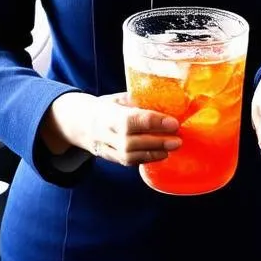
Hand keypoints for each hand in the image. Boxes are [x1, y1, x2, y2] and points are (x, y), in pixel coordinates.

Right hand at [40, 91, 181, 165]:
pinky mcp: (112, 158)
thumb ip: (139, 100)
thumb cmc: (107, 107)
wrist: (82, 124)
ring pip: (131, 155)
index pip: (132, 120)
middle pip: (132, 141)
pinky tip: (162, 154)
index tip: (173, 123)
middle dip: (157, 141)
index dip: (154, 122)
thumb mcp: (120, 98)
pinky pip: (130, 162)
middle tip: (178, 139)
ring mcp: (107, 148)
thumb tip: (170, 99)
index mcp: (109, 114)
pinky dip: (147, 159)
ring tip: (173, 147)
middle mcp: (106, 133)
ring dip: (155, 152)